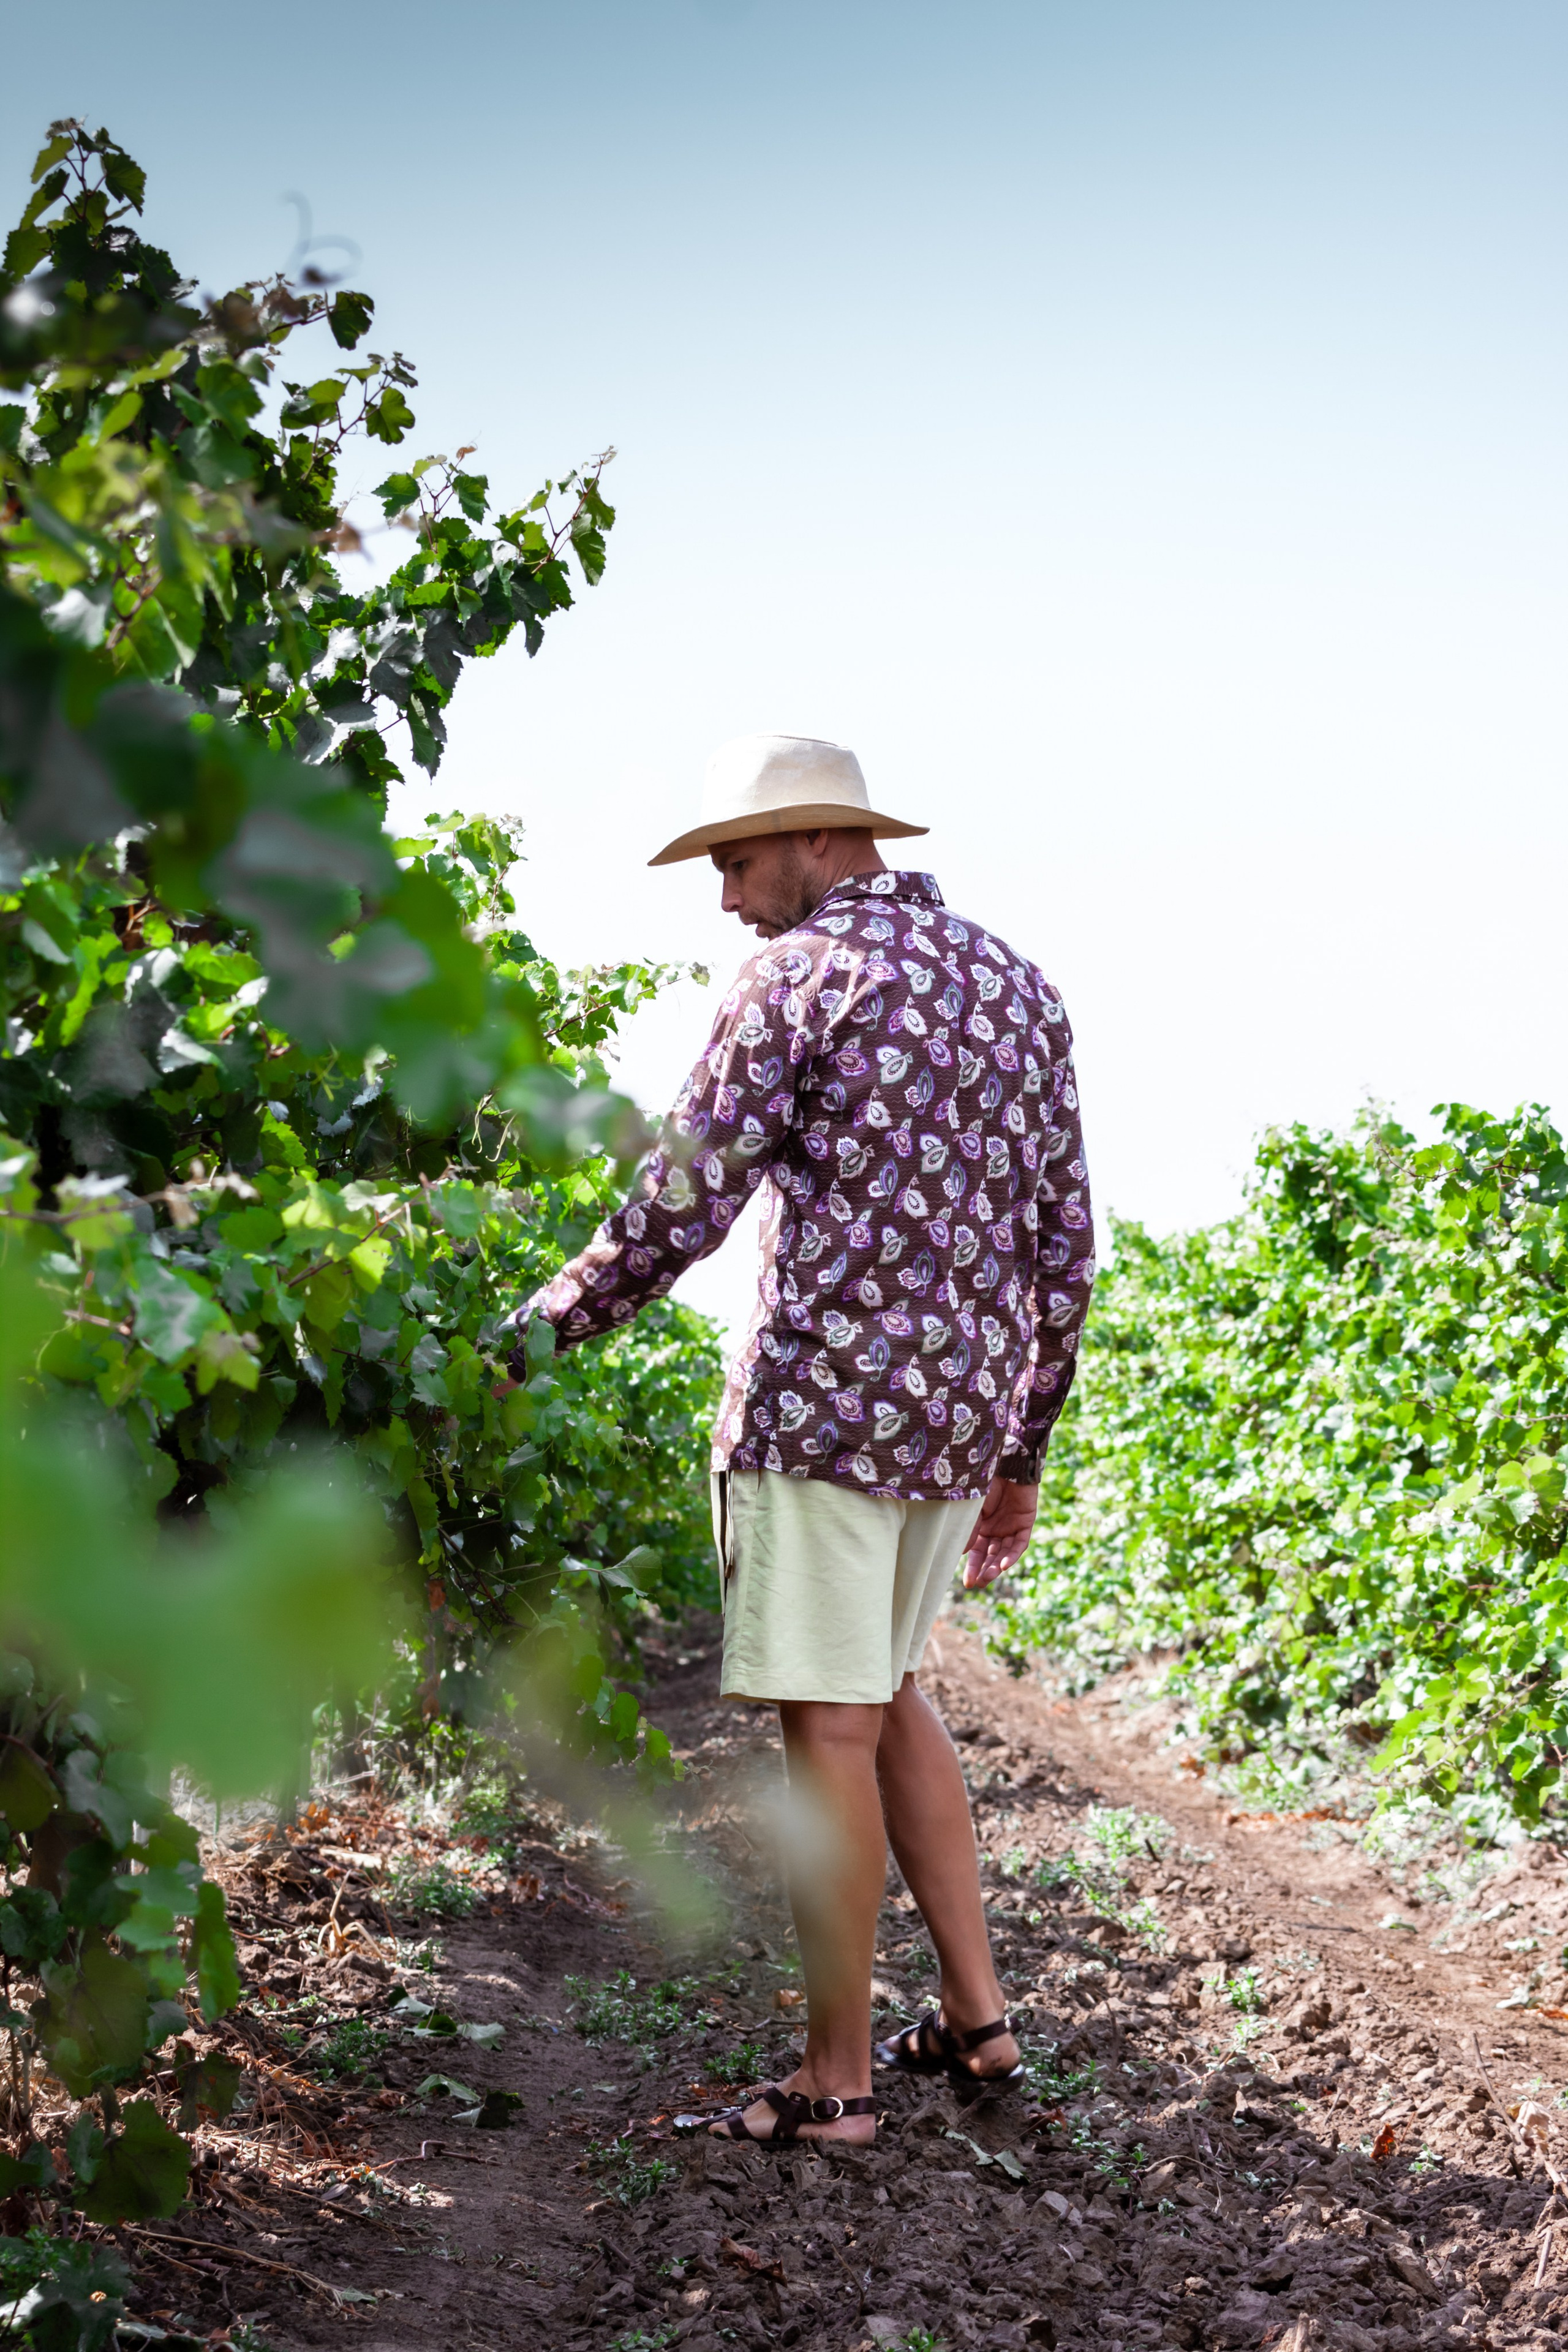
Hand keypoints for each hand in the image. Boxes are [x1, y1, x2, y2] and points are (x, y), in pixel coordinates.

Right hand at [962, 1475, 1039, 1589]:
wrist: (1007, 1463)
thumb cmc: (985, 1482)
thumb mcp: (973, 1509)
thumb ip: (970, 1529)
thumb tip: (963, 1553)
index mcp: (981, 1526)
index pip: (976, 1552)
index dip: (972, 1567)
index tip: (967, 1583)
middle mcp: (996, 1529)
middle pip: (990, 1555)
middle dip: (984, 1570)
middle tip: (978, 1584)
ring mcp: (1011, 1527)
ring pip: (1004, 1552)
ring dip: (996, 1566)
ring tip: (989, 1577)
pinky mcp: (1025, 1523)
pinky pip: (1020, 1543)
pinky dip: (1012, 1554)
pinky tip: (1003, 1564)